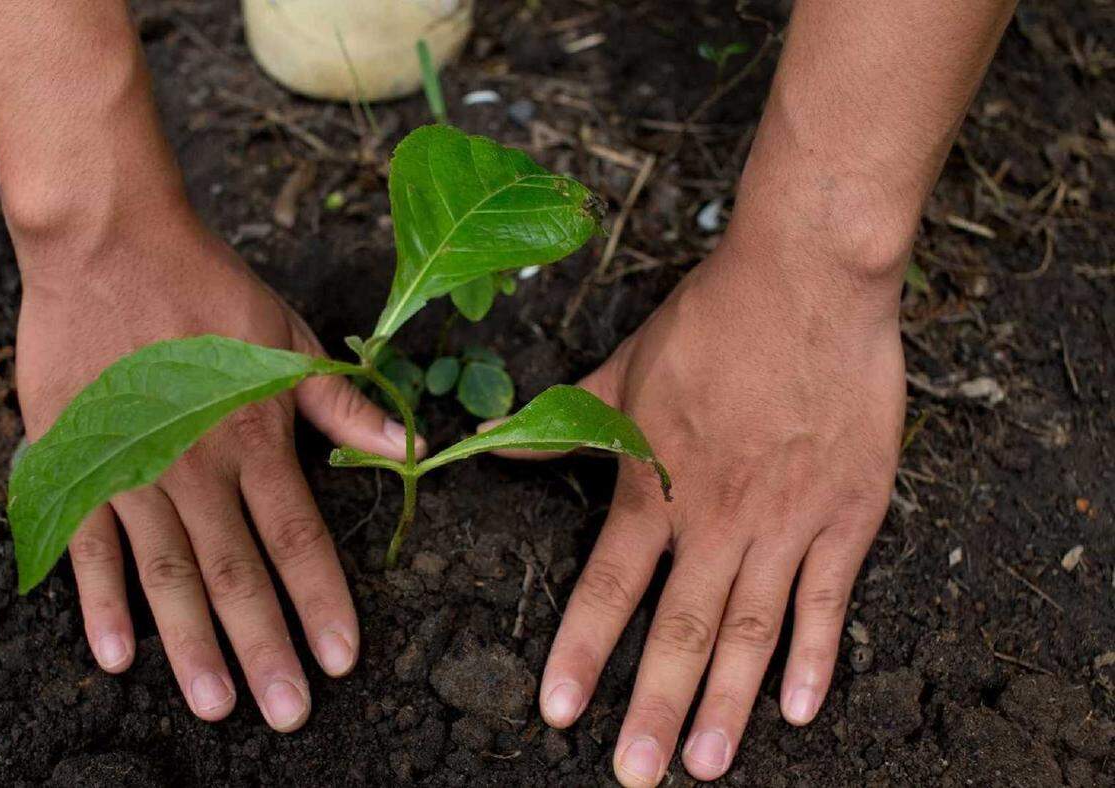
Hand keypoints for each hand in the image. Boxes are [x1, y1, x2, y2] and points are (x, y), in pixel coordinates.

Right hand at [13, 202, 420, 731]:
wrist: (107, 243)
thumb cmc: (206, 287)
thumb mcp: (289, 337)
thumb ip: (340, 404)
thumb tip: (408, 447)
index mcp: (256, 437)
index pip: (298, 537)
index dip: (322, 602)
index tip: (342, 660)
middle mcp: (197, 466)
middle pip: (237, 573)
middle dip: (264, 649)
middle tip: (285, 714)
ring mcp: (132, 468)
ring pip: (168, 573)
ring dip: (191, 644)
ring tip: (216, 705)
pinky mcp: (76, 462)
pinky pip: (89, 544)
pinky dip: (101, 601)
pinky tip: (118, 655)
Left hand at [534, 240, 904, 783]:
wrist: (807, 277)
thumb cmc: (713, 317)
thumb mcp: (623, 365)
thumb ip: (566, 422)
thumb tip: (499, 446)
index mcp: (656, 482)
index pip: (609, 585)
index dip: (582, 651)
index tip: (558, 710)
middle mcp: (717, 516)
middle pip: (680, 629)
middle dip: (651, 708)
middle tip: (633, 775)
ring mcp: (787, 520)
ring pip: (752, 630)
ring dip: (726, 705)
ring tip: (702, 764)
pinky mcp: (847, 513)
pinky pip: (829, 600)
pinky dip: (815, 658)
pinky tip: (801, 710)